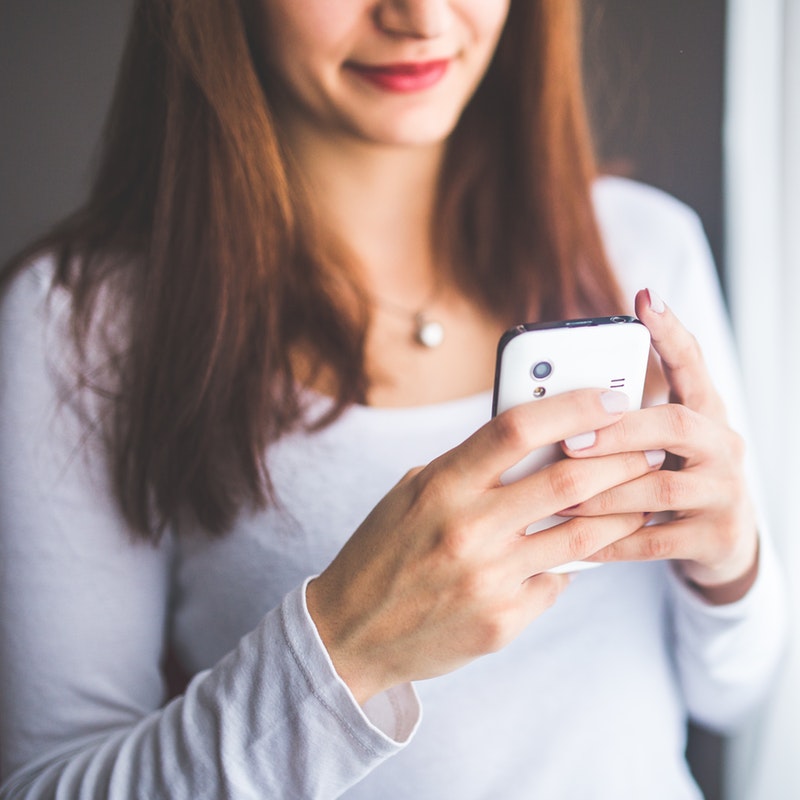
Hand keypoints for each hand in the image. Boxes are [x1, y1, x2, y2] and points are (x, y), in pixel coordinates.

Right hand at [307, 388, 659, 702]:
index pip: (516, 429)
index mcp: (440, 486)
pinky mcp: (503, 621)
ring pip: (581, 535)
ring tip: (641, 495)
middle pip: (567, 479)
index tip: (609, 397)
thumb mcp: (412, 494)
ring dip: (621, 510)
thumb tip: (536, 444)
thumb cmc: (383, 551)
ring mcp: (488, 579)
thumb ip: (468, 468)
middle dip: (621, 457)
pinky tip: (576, 553)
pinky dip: (572, 563)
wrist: (351, 633)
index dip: (571, 406)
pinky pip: (558, 581)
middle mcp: (467, 529)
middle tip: (647, 446)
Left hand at [561, 289, 758, 603]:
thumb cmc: (673, 478)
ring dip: (603, 492)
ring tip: (559, 496)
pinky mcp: (717, 537)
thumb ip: (624, 421)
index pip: (692, 364)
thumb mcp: (659, 444)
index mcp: (705, 413)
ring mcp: (725, 492)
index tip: (644, 299)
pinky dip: (613, 541)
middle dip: (618, 431)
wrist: (723, 542)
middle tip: (568, 440)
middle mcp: (723, 445)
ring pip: (660, 486)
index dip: (670, 333)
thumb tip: (554, 401)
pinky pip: (656, 540)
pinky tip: (579, 542)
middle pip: (675, 424)